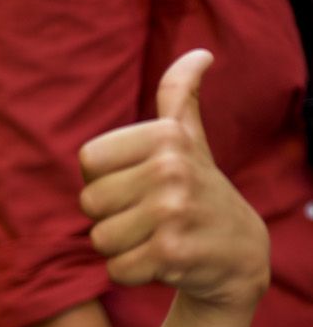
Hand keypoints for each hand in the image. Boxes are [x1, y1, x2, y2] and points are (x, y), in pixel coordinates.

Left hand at [78, 49, 269, 311]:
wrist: (238, 250)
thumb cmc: (198, 189)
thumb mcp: (190, 139)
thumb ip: (180, 95)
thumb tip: (199, 54)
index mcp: (166, 136)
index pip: (89, 161)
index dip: (106, 179)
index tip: (139, 183)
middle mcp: (171, 168)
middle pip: (89, 203)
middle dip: (112, 216)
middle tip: (149, 216)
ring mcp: (172, 211)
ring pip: (100, 238)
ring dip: (122, 246)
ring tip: (156, 236)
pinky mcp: (171, 252)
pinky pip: (116, 269)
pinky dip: (132, 272)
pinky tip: (163, 260)